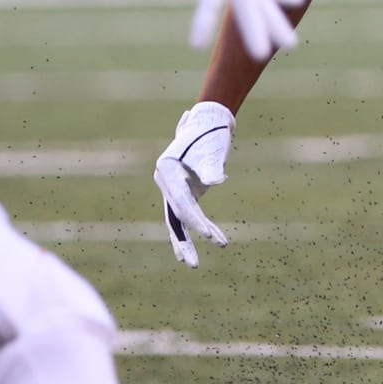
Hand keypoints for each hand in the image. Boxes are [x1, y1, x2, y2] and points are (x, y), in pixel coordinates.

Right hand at [153, 101, 235, 266]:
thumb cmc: (211, 133)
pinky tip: (217, 239)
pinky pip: (190, 214)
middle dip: (185, 241)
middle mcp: (165, 181)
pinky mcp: (185, 191)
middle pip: (174, 216)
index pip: (181, 203)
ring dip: (188, 241)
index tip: (211, 237)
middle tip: (193, 264)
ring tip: (194, 264)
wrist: (211, 119)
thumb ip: (211, 167)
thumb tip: (217, 181)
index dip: (196, 222)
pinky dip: (203, 226)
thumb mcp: (212, 150)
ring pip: (179, 219)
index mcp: (167, 170)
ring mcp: (174, 187)